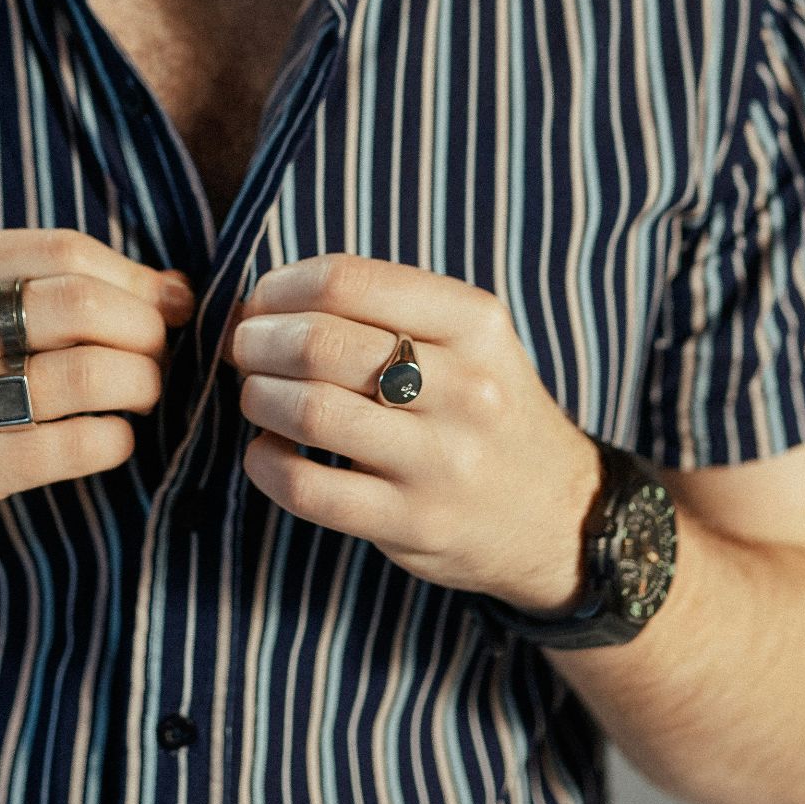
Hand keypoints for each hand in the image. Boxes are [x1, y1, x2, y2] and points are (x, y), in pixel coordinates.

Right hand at [0, 229, 194, 583]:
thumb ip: (34, 294)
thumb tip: (171, 286)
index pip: (63, 250)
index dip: (134, 278)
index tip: (168, 306)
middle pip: (78, 303)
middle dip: (144, 331)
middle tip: (157, 359)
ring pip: (80, 373)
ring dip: (139, 385)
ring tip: (140, 399)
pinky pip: (67, 446)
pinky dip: (113, 441)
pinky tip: (111, 442)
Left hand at [226, 253, 600, 613]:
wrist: (559, 516)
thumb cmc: (486, 412)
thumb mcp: (469, 340)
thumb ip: (385, 310)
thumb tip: (264, 300)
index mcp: (474, 323)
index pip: (345, 280)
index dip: (278, 288)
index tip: (261, 306)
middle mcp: (466, 388)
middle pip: (319, 343)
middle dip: (257, 342)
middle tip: (245, 352)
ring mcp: (441, 461)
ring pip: (309, 412)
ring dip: (257, 398)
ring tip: (256, 398)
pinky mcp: (412, 523)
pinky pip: (307, 488)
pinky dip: (264, 463)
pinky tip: (267, 452)